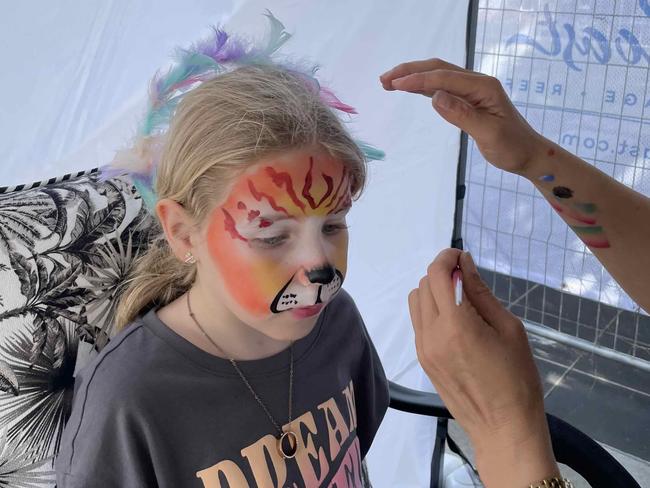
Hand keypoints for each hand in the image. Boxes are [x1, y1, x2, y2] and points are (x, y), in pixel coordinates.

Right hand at [380, 58, 545, 175]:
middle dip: (410, 71)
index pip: (445, 78)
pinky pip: (441, 87)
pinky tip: (408, 88)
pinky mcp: (467, 99)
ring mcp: (471, 90)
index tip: (395, 84)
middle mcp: (476, 83)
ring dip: (413, 76)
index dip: (419, 79)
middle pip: (438, 69)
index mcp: (483, 87)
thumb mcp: (489, 133)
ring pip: (438, 76)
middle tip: (384, 79)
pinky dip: (422, 86)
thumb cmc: (511, 146)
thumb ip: (462, 115)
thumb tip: (435, 97)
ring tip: (388, 82)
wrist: (527, 153)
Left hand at [408, 249, 558, 485]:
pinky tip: (454, 319)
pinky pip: (418, 322)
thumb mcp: (508, 328)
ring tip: (459, 298)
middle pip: (423, 284)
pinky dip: (430, 310)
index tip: (460, 255)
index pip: (437, 274)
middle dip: (442, 273)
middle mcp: (431, 333)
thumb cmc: (517, 377)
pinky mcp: (423, 359)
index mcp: (455, 324)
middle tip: (465, 277)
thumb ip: (480, 292)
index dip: (447, 257)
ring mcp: (423, 348)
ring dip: (433, 290)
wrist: (503, 427)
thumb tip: (465, 264)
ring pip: (416, 301)